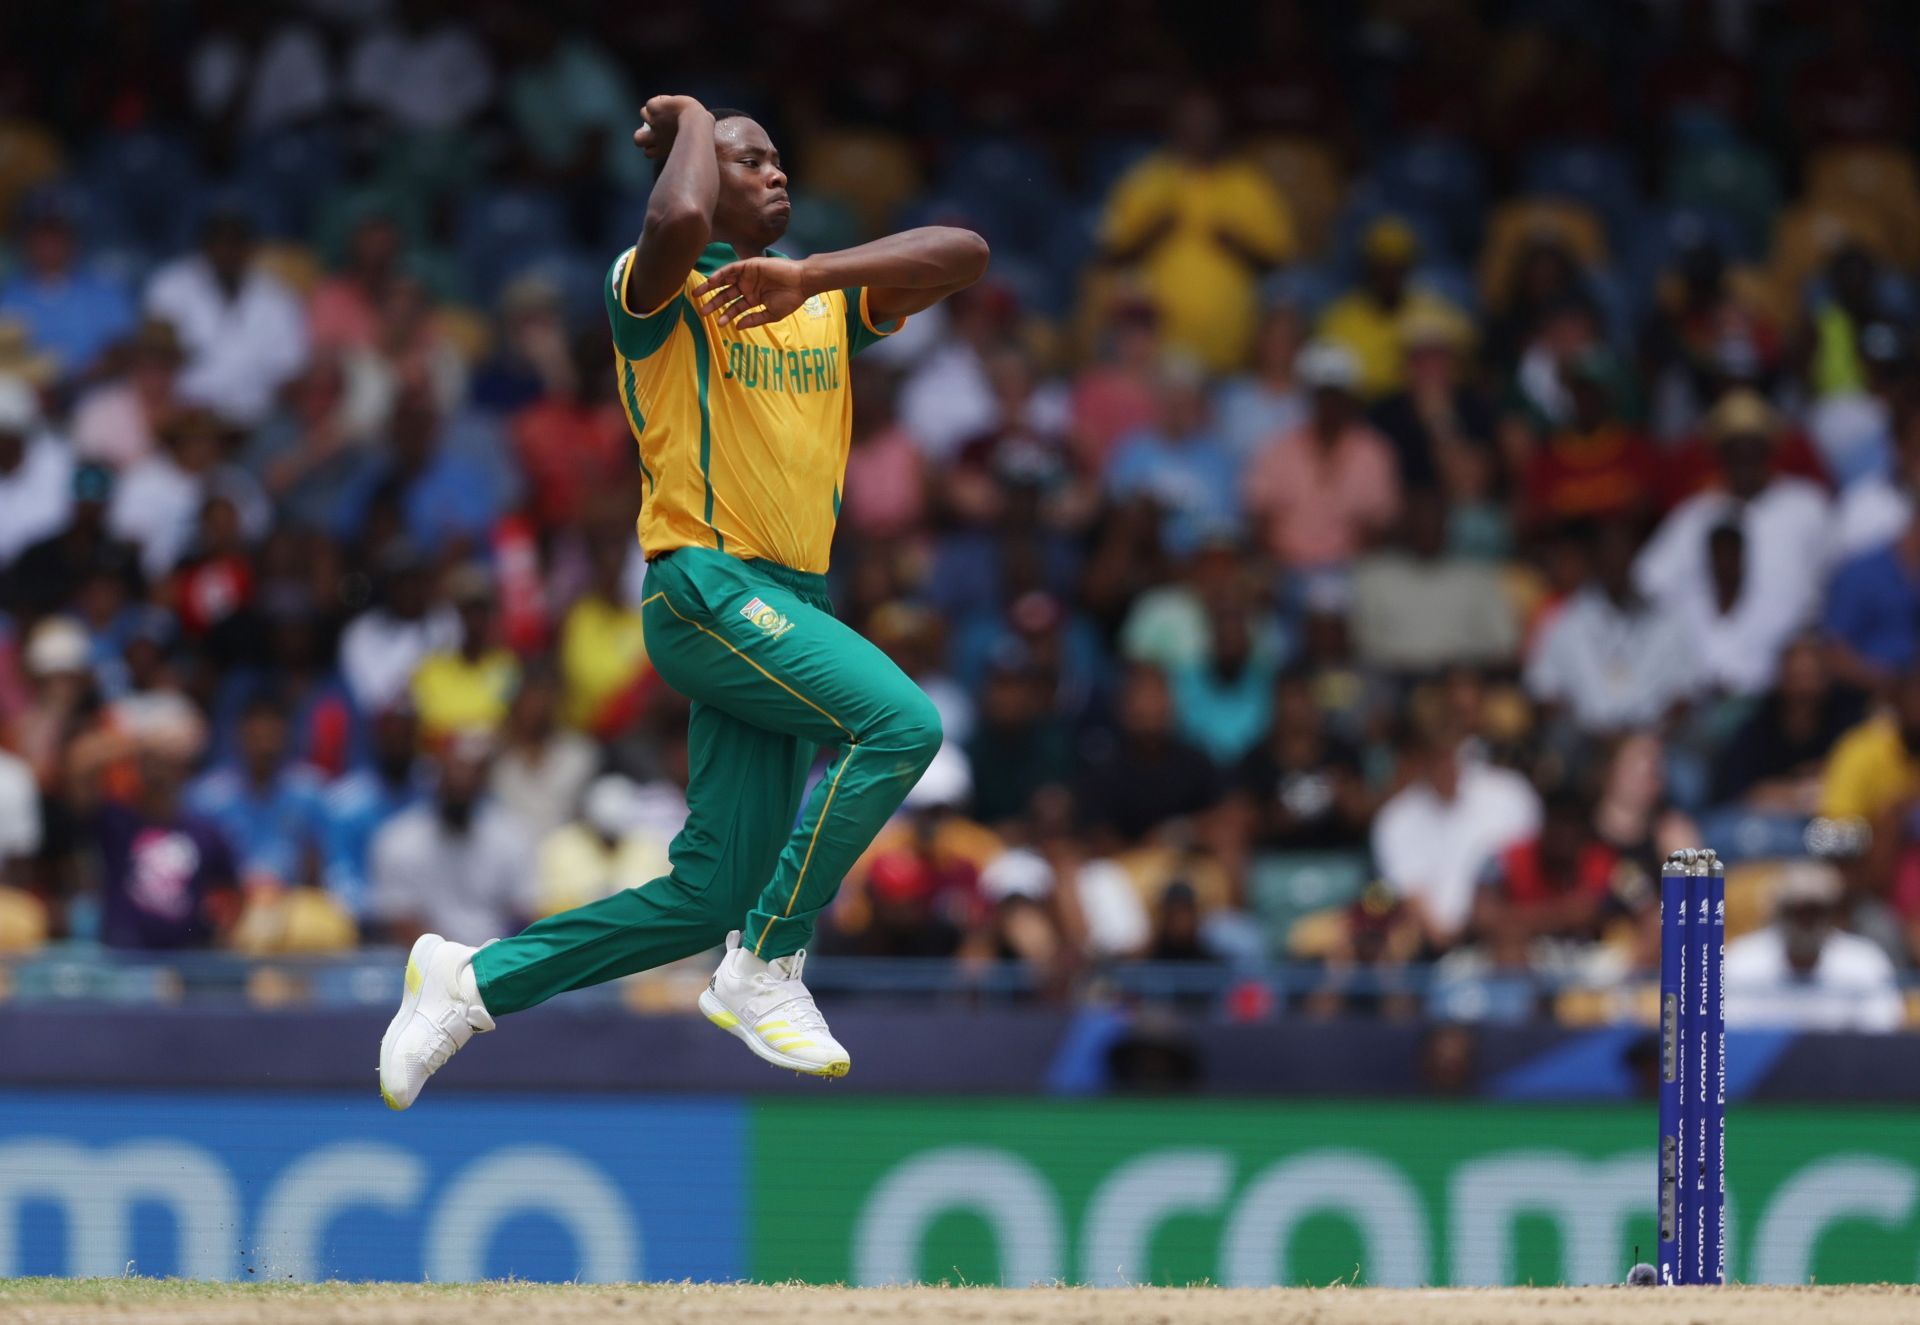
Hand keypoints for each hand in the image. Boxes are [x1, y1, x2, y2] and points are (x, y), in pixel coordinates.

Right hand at [634, 94, 706, 159]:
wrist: (696, 121)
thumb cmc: (700, 135)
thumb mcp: (692, 143)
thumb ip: (686, 144)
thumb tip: (698, 141)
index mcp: (662, 148)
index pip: (648, 152)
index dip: (652, 146)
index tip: (662, 141)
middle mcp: (655, 136)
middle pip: (637, 139)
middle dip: (643, 133)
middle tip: (656, 128)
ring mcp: (653, 121)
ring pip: (643, 114)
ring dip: (651, 112)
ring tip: (663, 111)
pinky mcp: (653, 108)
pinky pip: (650, 104)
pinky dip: (657, 102)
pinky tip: (668, 103)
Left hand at [694, 257, 814, 330]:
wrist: (802, 283)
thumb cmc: (791, 299)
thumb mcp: (772, 314)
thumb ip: (754, 320)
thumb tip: (737, 326)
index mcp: (753, 298)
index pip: (735, 307)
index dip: (726, 315)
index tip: (717, 323)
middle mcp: (748, 287)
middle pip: (726, 295)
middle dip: (713, 303)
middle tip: (701, 311)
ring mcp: (748, 276)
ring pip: (725, 281)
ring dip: (711, 287)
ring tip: (698, 294)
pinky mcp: (749, 265)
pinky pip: (731, 269)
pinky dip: (721, 274)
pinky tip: (712, 281)